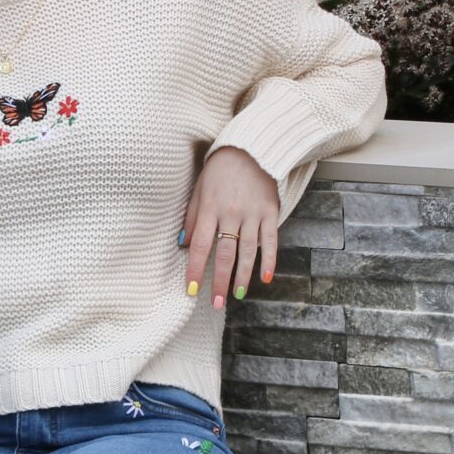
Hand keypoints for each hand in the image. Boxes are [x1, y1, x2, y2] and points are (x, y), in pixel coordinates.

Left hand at [180, 146, 278, 308]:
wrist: (251, 150)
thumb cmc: (219, 171)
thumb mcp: (200, 190)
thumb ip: (192, 218)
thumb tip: (183, 245)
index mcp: (210, 209)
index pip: (201, 246)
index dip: (195, 270)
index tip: (192, 290)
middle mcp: (231, 214)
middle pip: (224, 254)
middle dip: (219, 281)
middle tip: (215, 303)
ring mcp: (252, 214)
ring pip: (247, 252)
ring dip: (242, 276)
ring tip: (237, 295)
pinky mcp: (270, 212)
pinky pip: (270, 240)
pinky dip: (269, 260)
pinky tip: (265, 278)